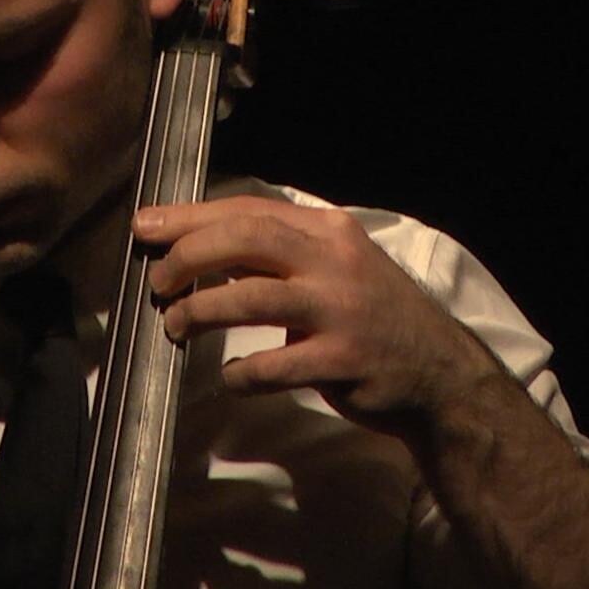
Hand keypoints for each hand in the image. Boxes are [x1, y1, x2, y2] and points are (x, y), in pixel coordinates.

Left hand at [133, 196, 505, 434]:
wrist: (442, 379)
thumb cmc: (372, 320)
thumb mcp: (334, 269)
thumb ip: (277, 255)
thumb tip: (195, 248)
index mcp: (330, 231)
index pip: (248, 209)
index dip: (189, 217)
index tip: (145, 227)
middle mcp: (336, 261)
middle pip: (244, 240)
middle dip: (187, 257)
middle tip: (158, 281)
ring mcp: (342, 311)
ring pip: (248, 298)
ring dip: (199, 311)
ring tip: (175, 324)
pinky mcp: (343, 361)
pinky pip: (270, 365)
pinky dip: (239, 372)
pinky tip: (231, 377)